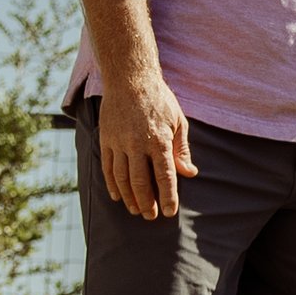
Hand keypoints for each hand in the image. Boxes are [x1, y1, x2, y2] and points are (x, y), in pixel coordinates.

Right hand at [100, 74, 196, 220]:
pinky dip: (111, 184)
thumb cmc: (159, 100)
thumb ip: (182, 150)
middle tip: (152, 217)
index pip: (164, 176)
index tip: (169, 212)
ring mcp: (118, 142)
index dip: (167, 196)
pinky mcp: (106, 139)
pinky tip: (117, 196)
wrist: (129, 78)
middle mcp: (137, 143)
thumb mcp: (178, 121)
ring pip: (122, 177)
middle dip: (147, 202)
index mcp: (159, 140)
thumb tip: (190, 173)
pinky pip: (107, 167)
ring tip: (136, 210)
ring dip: (129, 197)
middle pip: (141, 181)